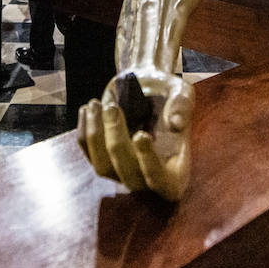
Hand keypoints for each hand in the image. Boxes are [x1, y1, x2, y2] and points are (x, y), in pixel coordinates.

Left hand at [78, 68, 192, 201]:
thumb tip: (176, 123)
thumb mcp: (181, 90)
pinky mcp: (103, 161)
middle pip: (130, 177)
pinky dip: (85, 132)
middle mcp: (149, 177)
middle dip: (117, 141)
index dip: (151, 166)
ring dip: (96, 137)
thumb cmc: (166, 90)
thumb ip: (182, 104)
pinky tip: (87, 109)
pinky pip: (88, 155)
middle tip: (112, 108)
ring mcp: (124, 172)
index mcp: (176, 167)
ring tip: (95, 105)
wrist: (144, 83)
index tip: (141, 135)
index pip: (166, 184)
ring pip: (104, 168)